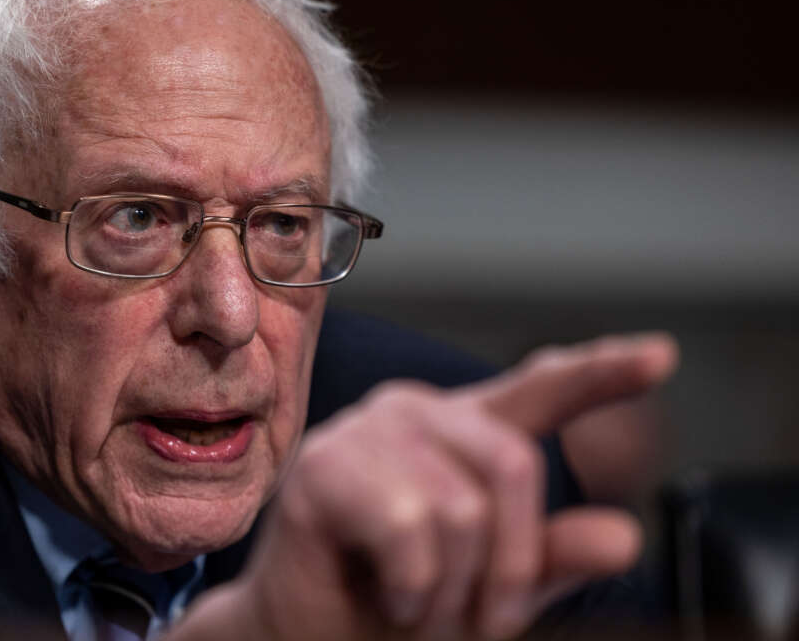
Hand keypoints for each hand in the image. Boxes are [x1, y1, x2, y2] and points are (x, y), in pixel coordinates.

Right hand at [172, 333, 677, 640]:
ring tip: (418, 603)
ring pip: (461, 508)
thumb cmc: (399, 601)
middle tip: (477, 619)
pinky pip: (406, 526)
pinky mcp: (324, 465)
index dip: (601, 373)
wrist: (312, 635)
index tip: (659, 357)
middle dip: (510, 566)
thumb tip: (623, 538)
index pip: (540, 390)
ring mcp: (366, 430)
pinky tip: (387, 591)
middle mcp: (416, 413)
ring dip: (451, 588)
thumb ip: (551, 558)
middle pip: (514, 466)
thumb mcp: (491, 588)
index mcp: (463, 432)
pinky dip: (411, 585)